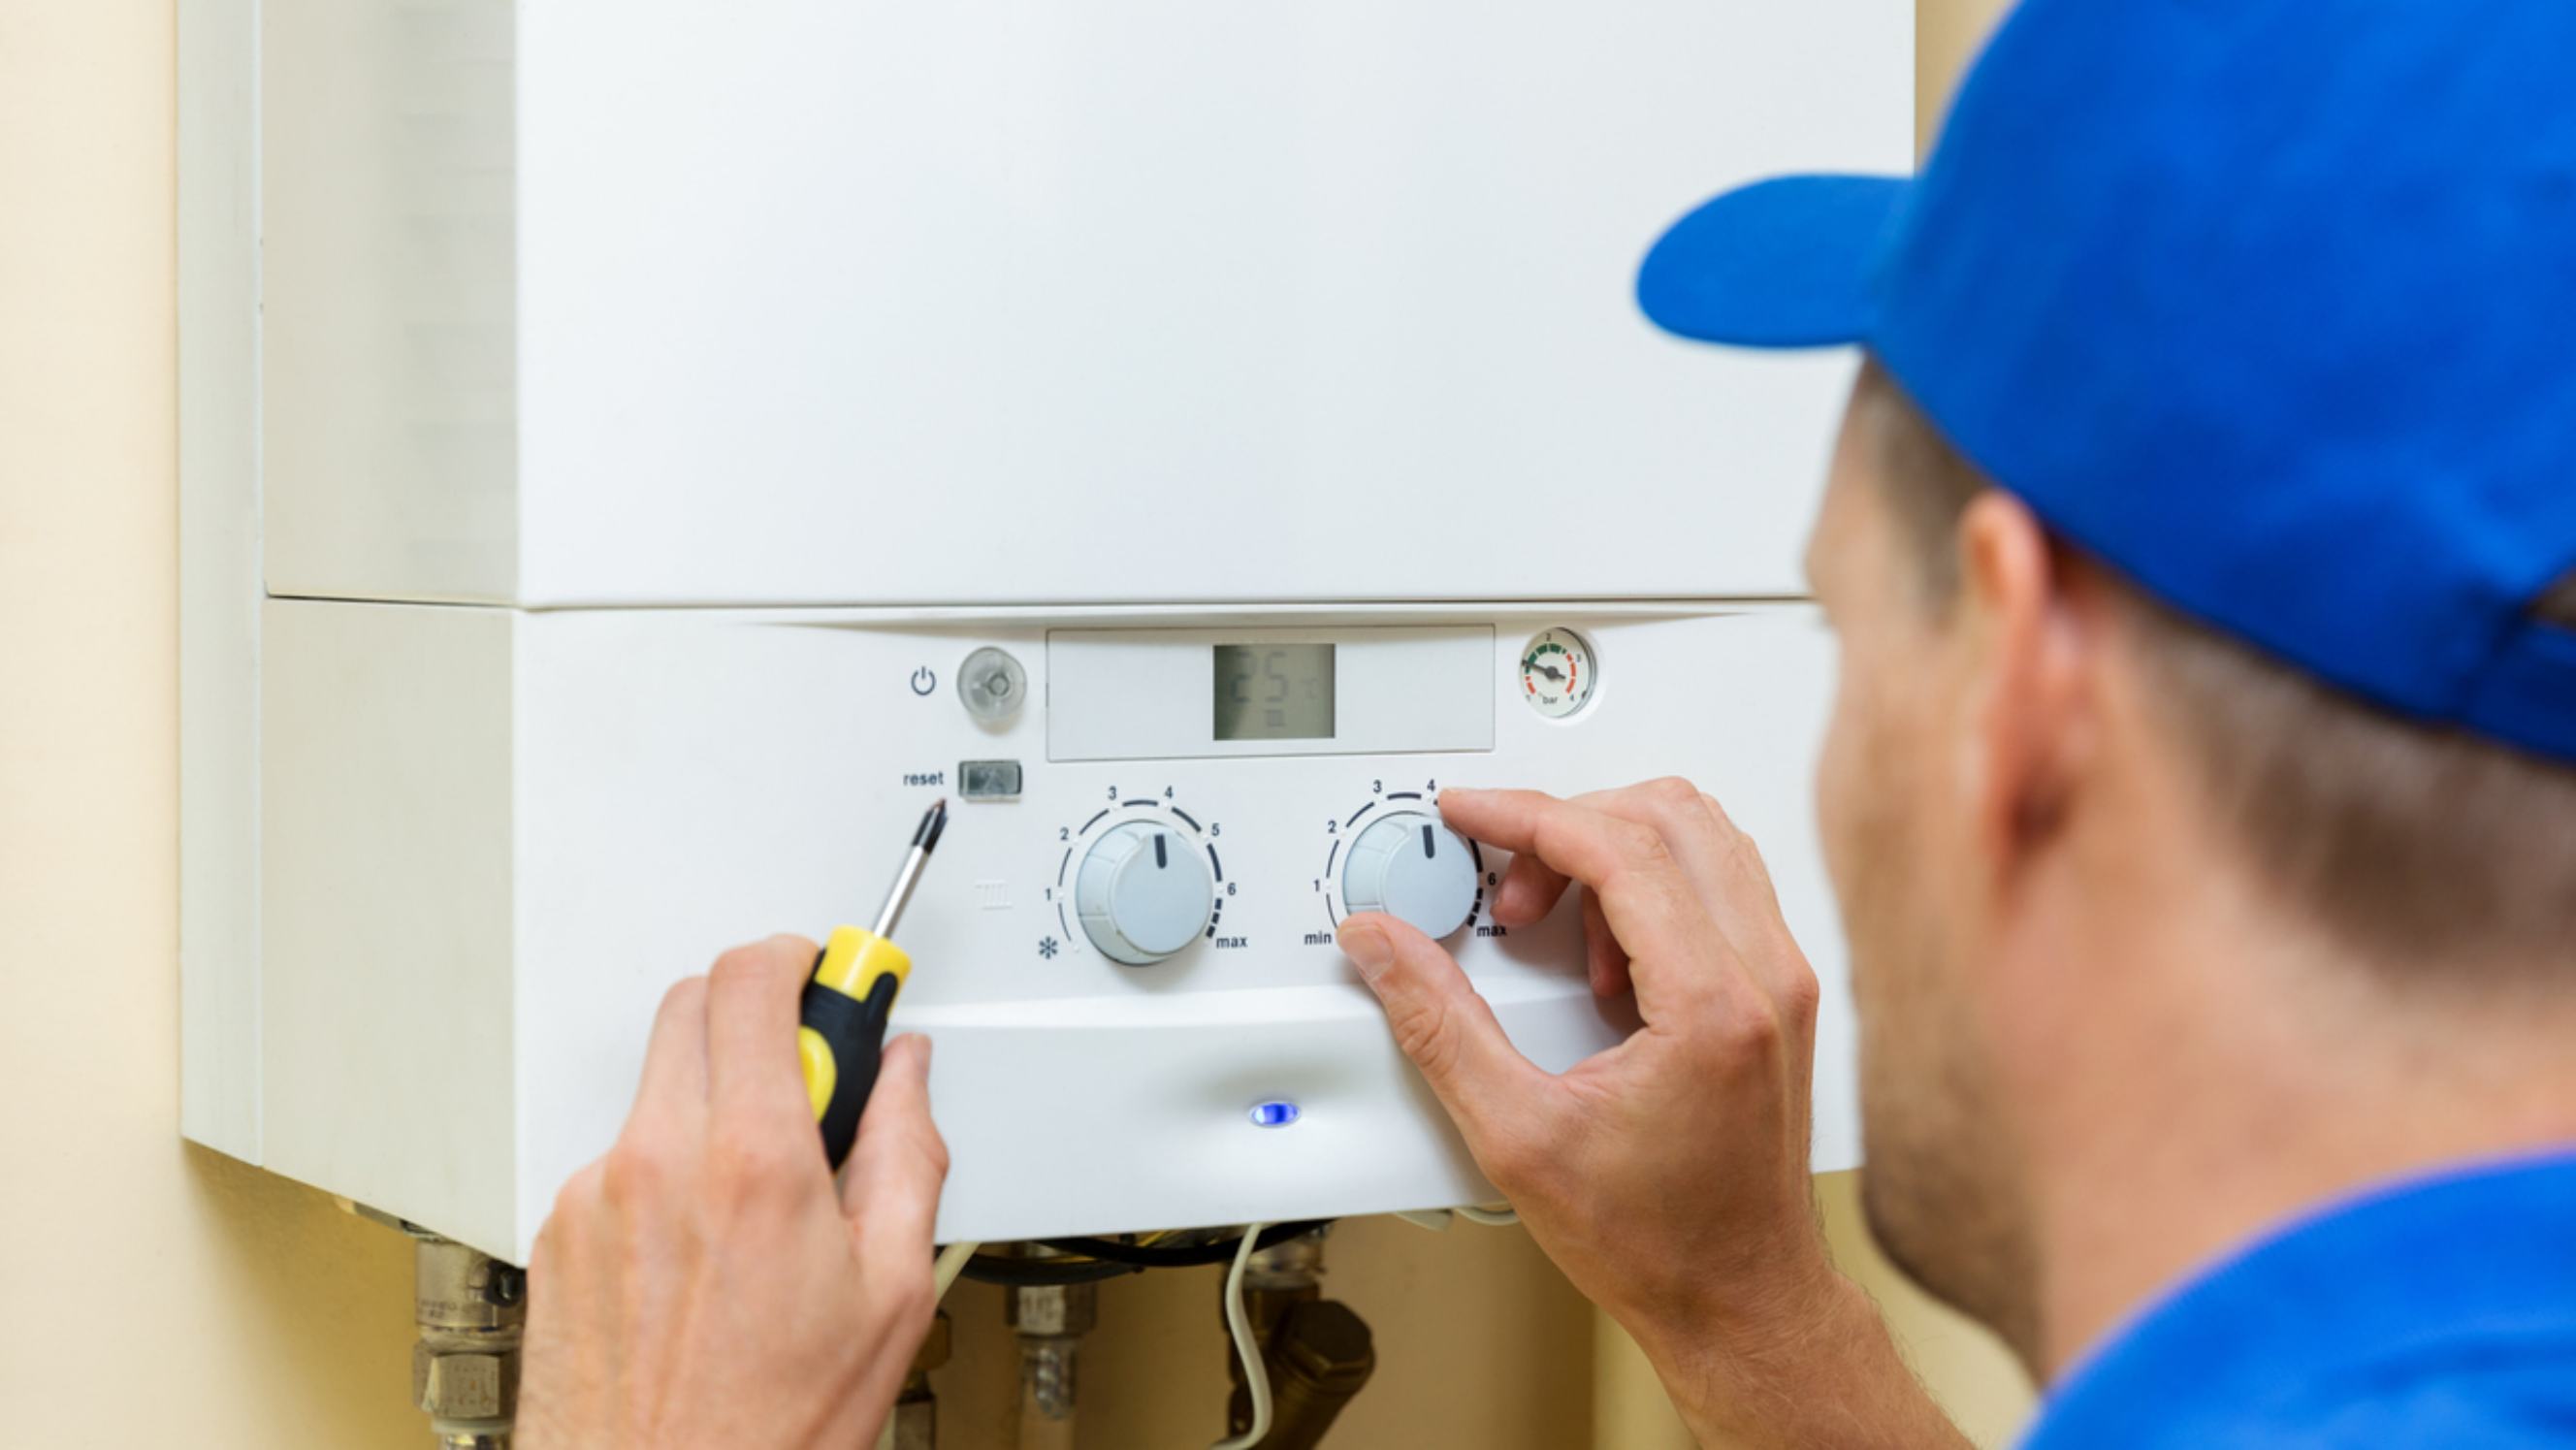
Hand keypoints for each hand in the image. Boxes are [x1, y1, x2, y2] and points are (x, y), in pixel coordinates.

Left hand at [519, 935, 948, 1449]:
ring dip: (711, 1102)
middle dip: (756, 1017)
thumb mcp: (892, 1291)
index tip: (830, 977)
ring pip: (657, 1086)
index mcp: (752, 1162)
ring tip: (757, 1196)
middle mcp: (659, 1162)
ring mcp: (596, 1195)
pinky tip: (703, 1246)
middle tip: (807, 1076)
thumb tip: (905, 1078)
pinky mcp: (559, 1235)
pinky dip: (665, 1171)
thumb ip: (906, 1153)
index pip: (753, 981)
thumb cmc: (769, 1428)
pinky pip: (620, 1158)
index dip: (799, 960)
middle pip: (694, 1006)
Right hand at [1341, 783, 1960, 1447]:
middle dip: (1566, 827)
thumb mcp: (1517, 1137)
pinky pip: (1718, 885)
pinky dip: (1648, 889)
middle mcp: (1767, 977)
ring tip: (1549, 928)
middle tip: (1504, 888)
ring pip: (1702, 838)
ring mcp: (1783, 981)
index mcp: (1712, 1004)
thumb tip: (1384, 946)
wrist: (1741, 1303)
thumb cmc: (1660, 1243)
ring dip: (1610, 853)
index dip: (1525, 813)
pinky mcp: (1780, 994)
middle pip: (1669, 815)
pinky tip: (1599, 961)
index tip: (1467, 813)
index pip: (1619, 846)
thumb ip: (1438, 1026)